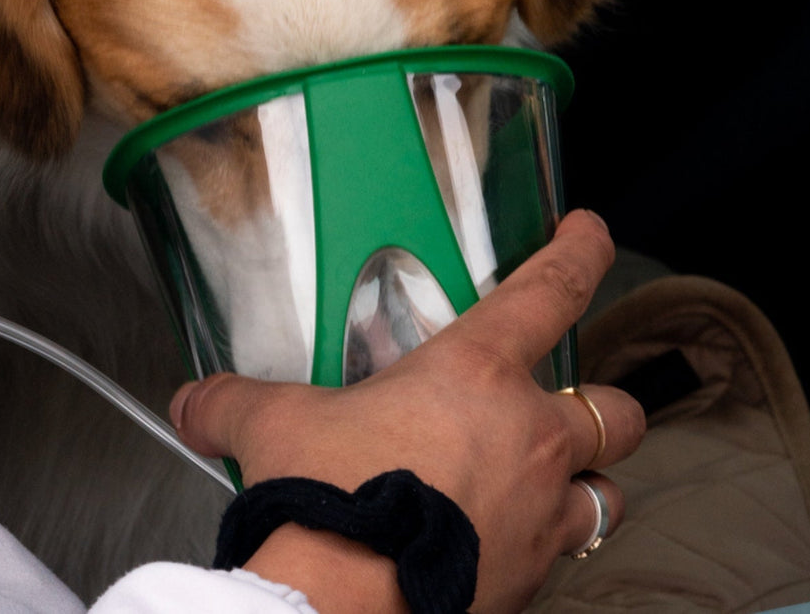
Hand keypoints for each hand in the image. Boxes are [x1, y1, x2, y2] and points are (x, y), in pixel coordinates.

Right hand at [170, 210, 643, 612]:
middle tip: (561, 410)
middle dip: (600, 407)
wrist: (340, 604)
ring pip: (608, 491)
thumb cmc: (327, 502)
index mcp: (475, 377)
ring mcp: (540, 514)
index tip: (589, 232)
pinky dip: (543, 546)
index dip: (580, 251)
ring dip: (584, 486)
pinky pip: (565, 557)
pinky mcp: (530, 580)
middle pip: (614, 409)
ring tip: (545, 488)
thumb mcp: (272, 429)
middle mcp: (528, 440)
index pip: (551, 292)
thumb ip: (234, 403)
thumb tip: (196, 402)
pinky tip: (500, 544)